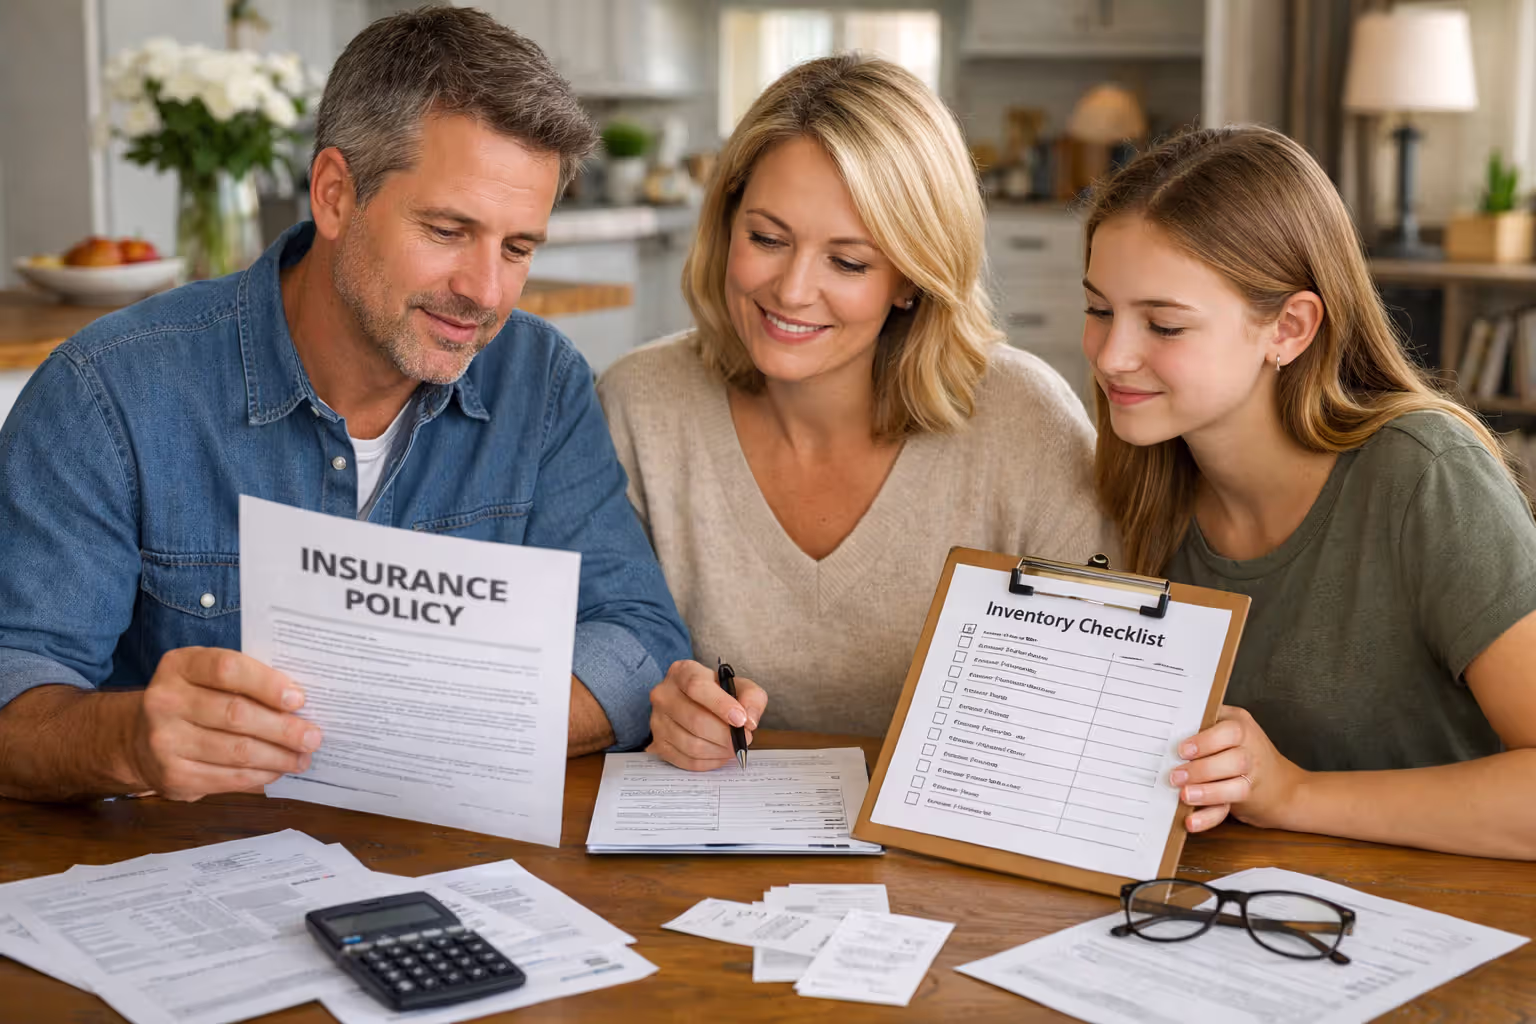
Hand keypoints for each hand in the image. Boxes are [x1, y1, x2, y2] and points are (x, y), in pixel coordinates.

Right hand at [126, 647, 322, 801]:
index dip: (267, 684)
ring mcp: (165, 741)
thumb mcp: (208, 677)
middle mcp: (165, 701)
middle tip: (313, 736)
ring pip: (236, 750)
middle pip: (236, 715)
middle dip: (283, 728)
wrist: (140, 738)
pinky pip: (227, 778)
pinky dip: (260, 775)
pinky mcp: (173, 776)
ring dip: (278, 756)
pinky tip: (277, 770)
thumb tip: (299, 702)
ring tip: (302, 757)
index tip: (299, 699)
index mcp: (180, 666)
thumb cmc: (193, 700)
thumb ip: (246, 680)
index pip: (228, 669)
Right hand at [647, 659, 766, 771]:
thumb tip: (750, 721)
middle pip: (695, 720)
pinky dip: (709, 762)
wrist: (696, 703)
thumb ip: (751, 698)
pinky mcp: (659, 743)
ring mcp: (657, 720)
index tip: (741, 720)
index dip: (721, 705)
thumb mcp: (741, 686)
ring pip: (691, 744)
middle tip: (744, 739)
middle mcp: (664, 694)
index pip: (697, 687)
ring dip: (719, 750)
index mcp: (682, 672)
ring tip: (734, 746)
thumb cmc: (719, 694)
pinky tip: (720, 753)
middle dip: (725, 735)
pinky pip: (686, 760)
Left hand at [1171, 705, 1305, 832]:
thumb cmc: (1237, 746)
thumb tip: (1165, 737)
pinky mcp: (1244, 802)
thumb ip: (1202, 727)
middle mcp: (1251, 752)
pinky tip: (1191, 822)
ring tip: (1184, 796)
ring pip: (1236, 787)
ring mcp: (1251, 778)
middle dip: (1203, 770)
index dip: (1206, 741)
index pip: (1231, 731)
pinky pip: (1227, 810)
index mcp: (1242, 727)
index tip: (1182, 751)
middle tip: (1176, 776)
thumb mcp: (1224, 726)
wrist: (1281, 785)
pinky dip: (1207, 817)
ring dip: (1208, 793)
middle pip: (1236, 760)